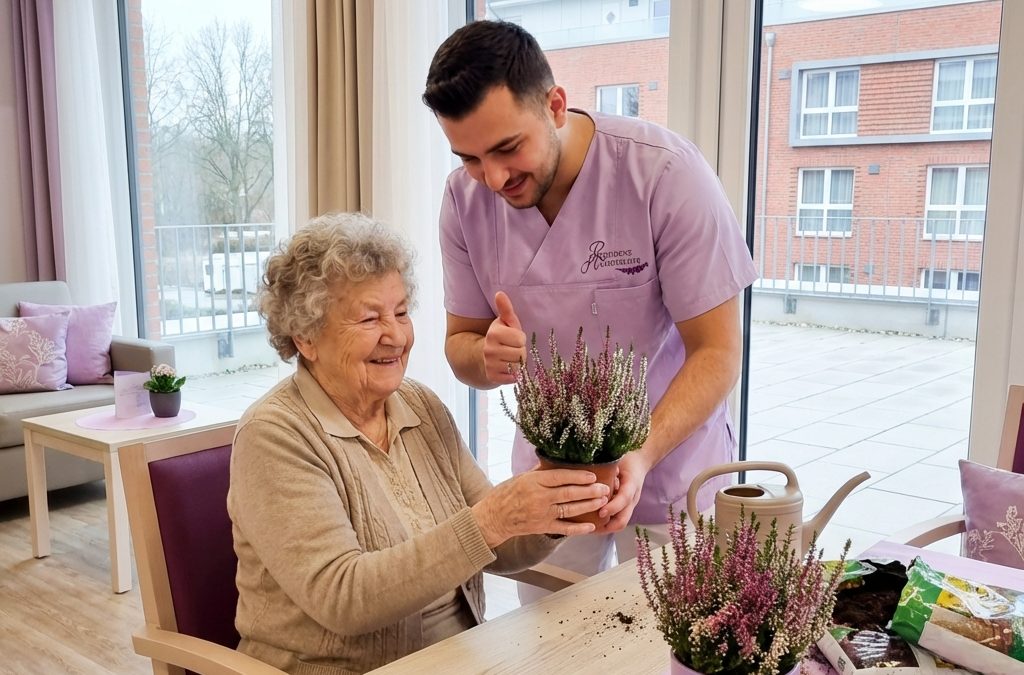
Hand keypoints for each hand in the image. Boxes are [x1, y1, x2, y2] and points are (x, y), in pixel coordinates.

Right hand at [472, 468, 610, 547]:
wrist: (493, 517)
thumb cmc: (506, 494)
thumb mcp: (521, 478)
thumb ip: (540, 472)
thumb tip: (556, 462)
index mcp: (534, 482)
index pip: (561, 477)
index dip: (579, 476)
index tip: (593, 475)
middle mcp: (539, 497)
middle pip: (570, 493)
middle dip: (590, 491)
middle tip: (605, 488)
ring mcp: (541, 514)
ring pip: (570, 510)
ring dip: (588, 506)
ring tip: (602, 501)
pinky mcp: (542, 527)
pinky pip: (564, 528)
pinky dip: (578, 528)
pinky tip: (591, 526)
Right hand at [482, 291, 526, 384]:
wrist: (483, 355)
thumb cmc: (501, 336)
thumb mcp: (505, 322)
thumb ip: (506, 309)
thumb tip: (500, 293)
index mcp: (493, 333)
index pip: (520, 339)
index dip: (521, 339)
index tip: (514, 338)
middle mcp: (489, 349)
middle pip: (521, 354)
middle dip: (520, 351)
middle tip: (512, 349)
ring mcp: (489, 364)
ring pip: (518, 367)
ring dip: (518, 363)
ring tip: (510, 358)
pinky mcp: (492, 377)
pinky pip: (513, 377)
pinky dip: (514, 374)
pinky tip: (507, 367)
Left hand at [593, 452, 651, 532]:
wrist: (640, 462)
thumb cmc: (627, 460)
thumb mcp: (618, 460)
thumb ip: (607, 469)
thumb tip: (590, 476)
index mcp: (631, 484)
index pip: (624, 499)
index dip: (612, 507)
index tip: (600, 512)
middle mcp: (631, 498)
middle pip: (622, 520)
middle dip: (606, 527)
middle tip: (589, 527)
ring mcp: (629, 505)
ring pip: (619, 523)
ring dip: (604, 527)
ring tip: (588, 528)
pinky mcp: (625, 507)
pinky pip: (617, 520)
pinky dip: (605, 524)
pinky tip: (591, 523)